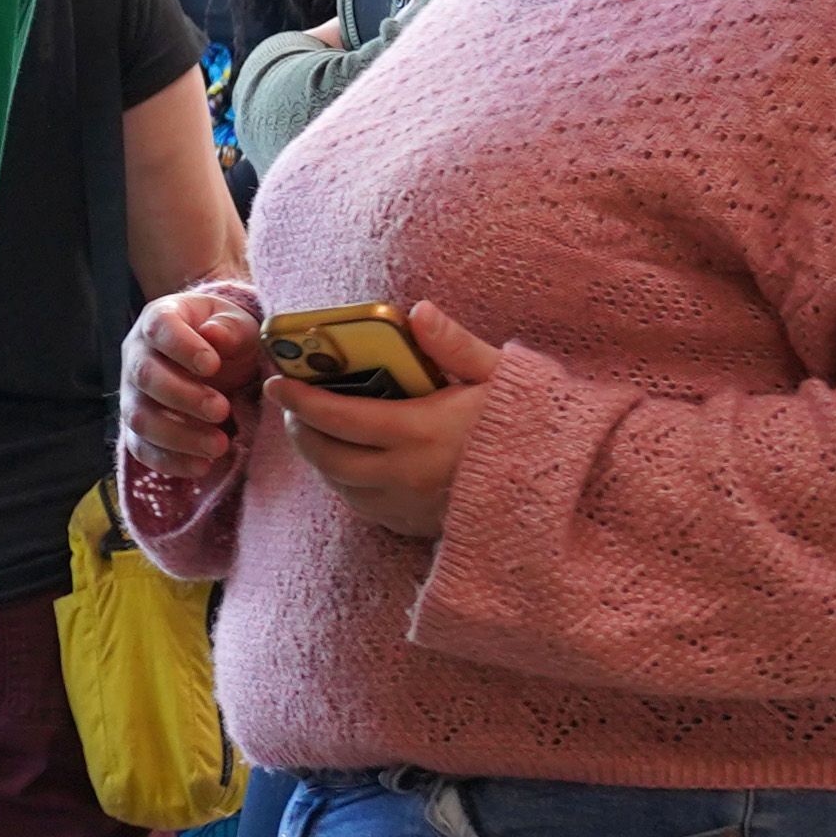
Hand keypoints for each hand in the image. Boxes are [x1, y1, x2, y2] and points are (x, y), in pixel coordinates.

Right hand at [120, 279, 264, 481]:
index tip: (212, 364)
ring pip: (139, 417)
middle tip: (222, 409)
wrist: (217, 360)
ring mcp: (133, 393)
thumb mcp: (237, 324)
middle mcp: (137, 355)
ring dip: (178, 435)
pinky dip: (169, 461)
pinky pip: (141, 448)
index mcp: (159, 320)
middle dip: (183, 396)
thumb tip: (213, 335)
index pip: (159, 327)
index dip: (181, 346)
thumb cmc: (225, 336)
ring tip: (219, 445)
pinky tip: (202, 466)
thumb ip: (230, 328)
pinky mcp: (137, 427)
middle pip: (145, 376)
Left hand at [272, 297, 509, 538]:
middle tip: (293, 404)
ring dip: (319, 455)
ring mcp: (404, 506)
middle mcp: (403, 474)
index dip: (301, 400)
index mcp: (419, 432)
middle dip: (300, 427)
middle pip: (325, 455)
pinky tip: (350, 457)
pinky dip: (345, 480)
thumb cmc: (529, 425)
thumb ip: (454, 345)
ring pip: (337, 483)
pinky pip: (360, 504)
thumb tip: (418, 312)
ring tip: (317, 427)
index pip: (339, 416)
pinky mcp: (409, 525)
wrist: (558, 489)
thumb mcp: (499, 376)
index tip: (277, 383)